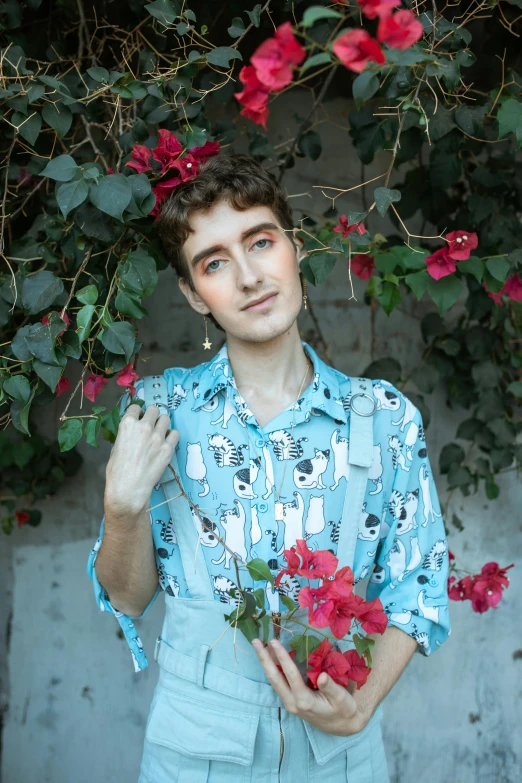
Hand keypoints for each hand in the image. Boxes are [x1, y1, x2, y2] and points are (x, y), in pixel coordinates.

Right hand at [105, 403, 179, 514]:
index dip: (137, 413)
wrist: (128, 488)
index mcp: (127, 424)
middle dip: (151, 415)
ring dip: (162, 423)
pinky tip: (166, 442)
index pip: (135, 408)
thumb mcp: (115, 447)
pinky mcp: (168, 448)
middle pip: (154, 409)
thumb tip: (133, 432)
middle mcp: (144, 427)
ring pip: (166, 418)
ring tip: (159, 432)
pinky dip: (171, 436)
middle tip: (150, 424)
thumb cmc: (117, 471)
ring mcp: (158, 437)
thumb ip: (126, 435)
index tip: (138, 418)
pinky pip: (175, 433)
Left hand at [252, 638, 368, 735]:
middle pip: (274, 678)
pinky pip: (278, 683)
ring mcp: (290, 703)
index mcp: (305, 701)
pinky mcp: (291, 701)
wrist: (343, 726)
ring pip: (274, 680)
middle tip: (255, 642)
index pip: (290, 675)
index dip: (282, 657)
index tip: (274, 642)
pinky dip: (273, 668)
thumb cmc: (344, 710)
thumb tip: (321, 676)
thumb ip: (330, 687)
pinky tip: (272, 658)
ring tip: (260, 646)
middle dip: (264, 659)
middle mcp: (293, 703)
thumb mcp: (341, 698)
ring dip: (266, 663)